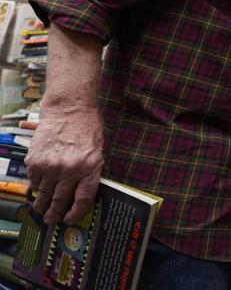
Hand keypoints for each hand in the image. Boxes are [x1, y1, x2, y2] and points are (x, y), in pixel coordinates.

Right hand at [25, 107, 102, 224]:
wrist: (69, 109)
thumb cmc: (88, 129)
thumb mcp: (97, 152)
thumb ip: (89, 173)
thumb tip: (78, 196)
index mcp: (90, 168)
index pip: (82, 200)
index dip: (74, 213)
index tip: (69, 219)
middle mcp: (70, 170)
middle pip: (60, 200)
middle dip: (55, 214)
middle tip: (51, 221)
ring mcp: (50, 166)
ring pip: (44, 193)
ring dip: (42, 204)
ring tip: (41, 210)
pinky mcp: (35, 161)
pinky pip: (34, 181)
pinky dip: (36, 187)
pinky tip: (38, 189)